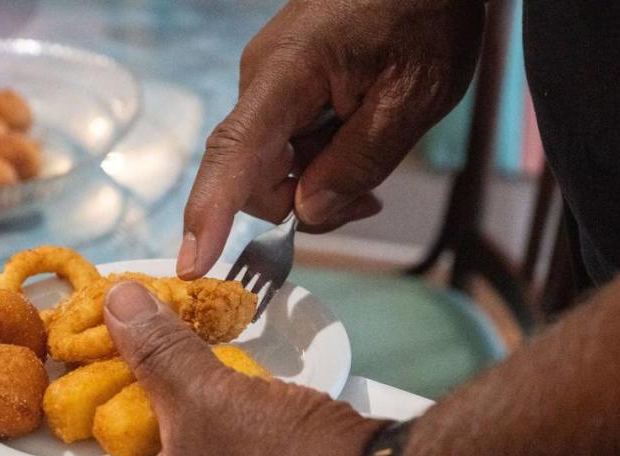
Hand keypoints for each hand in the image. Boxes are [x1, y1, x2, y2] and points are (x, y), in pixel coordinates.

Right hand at [177, 0, 484, 277]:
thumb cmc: (426, 13)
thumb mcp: (413, 98)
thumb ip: (358, 163)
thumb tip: (307, 212)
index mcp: (288, 74)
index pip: (234, 153)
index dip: (211, 214)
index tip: (193, 265)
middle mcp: (261, 79)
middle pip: (255, 174)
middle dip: (303, 201)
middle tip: (368, 200)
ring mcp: (270, 80)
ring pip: (274, 163)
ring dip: (318, 178)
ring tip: (375, 152)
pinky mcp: (283, 82)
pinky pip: (287, 141)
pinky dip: (320, 158)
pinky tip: (359, 139)